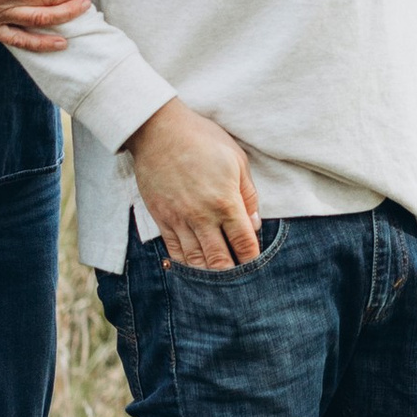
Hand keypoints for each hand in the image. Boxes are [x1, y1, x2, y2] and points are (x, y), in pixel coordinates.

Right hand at [129, 97, 261, 270]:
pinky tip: (193, 271)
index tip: (257, 268)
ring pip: (196, 261)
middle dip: (232, 276)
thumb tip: (254, 223)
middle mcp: (202, 216)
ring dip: (208, 276)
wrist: (158, 130)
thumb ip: (248, 194)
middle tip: (241, 286)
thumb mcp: (237, 160)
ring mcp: (179, 219)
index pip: (244, 242)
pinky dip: (185, 265)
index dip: (252, 259)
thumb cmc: (203, 139)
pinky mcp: (161, 218)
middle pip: (220, 260)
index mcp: (225, 201)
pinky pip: (174, 251)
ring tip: (219, 286)